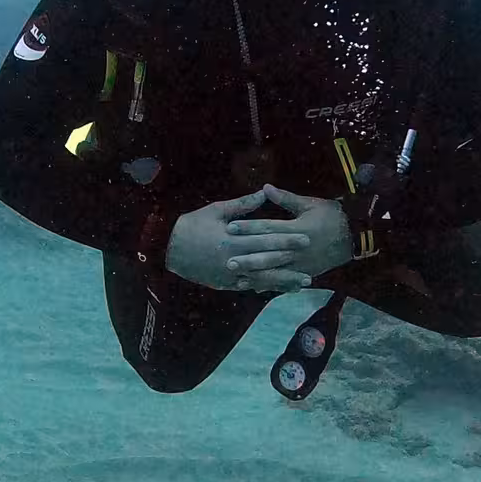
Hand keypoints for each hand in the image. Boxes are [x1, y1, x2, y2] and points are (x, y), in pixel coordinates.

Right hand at [165, 190, 312, 293]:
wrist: (167, 249)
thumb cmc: (192, 225)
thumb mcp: (216, 210)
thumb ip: (243, 205)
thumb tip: (265, 192)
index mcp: (234, 240)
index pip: (267, 240)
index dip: (288, 240)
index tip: (306, 239)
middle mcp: (235, 260)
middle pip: (269, 261)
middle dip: (292, 261)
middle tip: (313, 262)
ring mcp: (230, 275)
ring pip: (263, 279)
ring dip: (284, 281)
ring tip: (303, 282)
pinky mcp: (225, 284)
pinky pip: (249, 287)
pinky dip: (266, 287)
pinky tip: (280, 288)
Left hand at [234, 185, 353, 280]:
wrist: (354, 236)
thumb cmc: (331, 216)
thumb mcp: (310, 204)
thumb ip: (286, 198)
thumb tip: (265, 187)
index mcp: (297, 229)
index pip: (269, 228)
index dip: (249, 227)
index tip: (230, 227)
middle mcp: (297, 249)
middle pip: (269, 254)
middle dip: (248, 258)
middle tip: (228, 261)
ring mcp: (301, 263)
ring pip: (275, 271)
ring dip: (256, 274)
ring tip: (237, 277)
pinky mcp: (305, 273)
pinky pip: (285, 280)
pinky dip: (270, 284)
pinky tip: (254, 286)